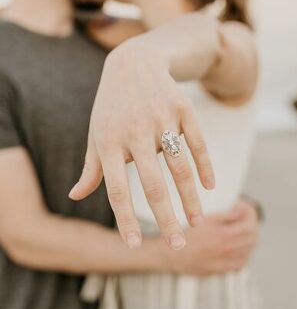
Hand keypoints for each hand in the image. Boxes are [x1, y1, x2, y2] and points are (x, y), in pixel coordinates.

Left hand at [68, 40, 215, 249]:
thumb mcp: (96, 134)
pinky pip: (198, 143)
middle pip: (154, 184)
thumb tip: (75, 196)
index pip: (117, 190)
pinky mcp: (183, 109)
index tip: (134, 246)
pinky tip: (209, 186)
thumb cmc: (112, 107)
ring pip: (180, 167)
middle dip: (167, 218)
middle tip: (177, 245)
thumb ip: (91, 167)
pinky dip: (205, 166)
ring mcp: (162, 120)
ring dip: (190, 199)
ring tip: (197, 223)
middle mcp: (135, 133)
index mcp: (109, 144)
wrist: (134, 62)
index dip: (125, 220)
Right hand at [170, 201, 258, 274]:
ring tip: (241, 230)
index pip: (250, 223)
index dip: (249, 213)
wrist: (169, 255)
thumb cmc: (185, 234)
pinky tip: (238, 247)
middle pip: (253, 237)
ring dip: (249, 238)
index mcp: (224, 235)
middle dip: (251, 224)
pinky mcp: (220, 270)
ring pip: (249, 250)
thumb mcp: (205, 219)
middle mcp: (227, 250)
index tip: (242, 208)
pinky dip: (244, 254)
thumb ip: (226, 215)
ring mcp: (225, 262)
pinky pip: (241, 264)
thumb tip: (240, 212)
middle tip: (242, 218)